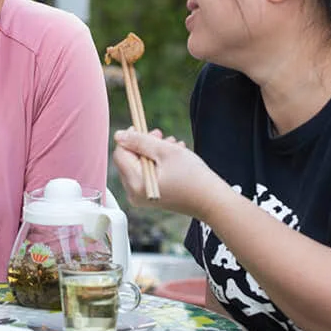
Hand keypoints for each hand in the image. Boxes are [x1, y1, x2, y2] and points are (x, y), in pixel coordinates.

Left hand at [112, 128, 228, 219]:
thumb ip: (140, 141)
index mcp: (136, 183)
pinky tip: (174, 157)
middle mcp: (134, 194)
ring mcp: (142, 198)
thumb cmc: (192, 177)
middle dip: (143, 145)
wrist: (211, 200)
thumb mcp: (165, 152)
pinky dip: (157, 164)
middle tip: (160, 135)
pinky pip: (147, 175)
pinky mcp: (151, 198)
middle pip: (128, 161)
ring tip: (172, 145)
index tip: (145, 129)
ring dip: (153, 152)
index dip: (130, 138)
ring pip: (139, 166)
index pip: (120, 154)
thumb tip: (118, 135)